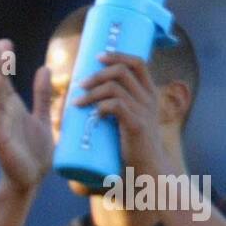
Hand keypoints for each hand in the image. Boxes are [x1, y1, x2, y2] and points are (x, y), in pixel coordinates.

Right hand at [0, 39, 52, 194]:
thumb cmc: (34, 151)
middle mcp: (2, 113)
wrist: (30, 180)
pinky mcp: (1, 141)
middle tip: (1, 44)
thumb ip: (42, 95)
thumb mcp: (43, 117)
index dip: (3, 61)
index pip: (4, 78)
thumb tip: (44, 68)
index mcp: (11, 107)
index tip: (4, 43)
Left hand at [74, 51, 170, 178]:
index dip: (117, 55)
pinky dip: (99, 106)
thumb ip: (117, 107)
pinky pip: (116, 106)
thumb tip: (85, 98)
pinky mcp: (136, 125)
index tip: (98, 56)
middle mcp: (149, 98)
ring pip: (115, 88)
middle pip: (122, 71)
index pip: (138, 62)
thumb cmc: (134, 146)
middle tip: (80, 84)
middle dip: (98, 73)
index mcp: (149, 93)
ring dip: (92, 91)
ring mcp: (144, 111)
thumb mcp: (130, 120)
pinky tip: (91, 114)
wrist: (149, 170)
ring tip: (77, 101)